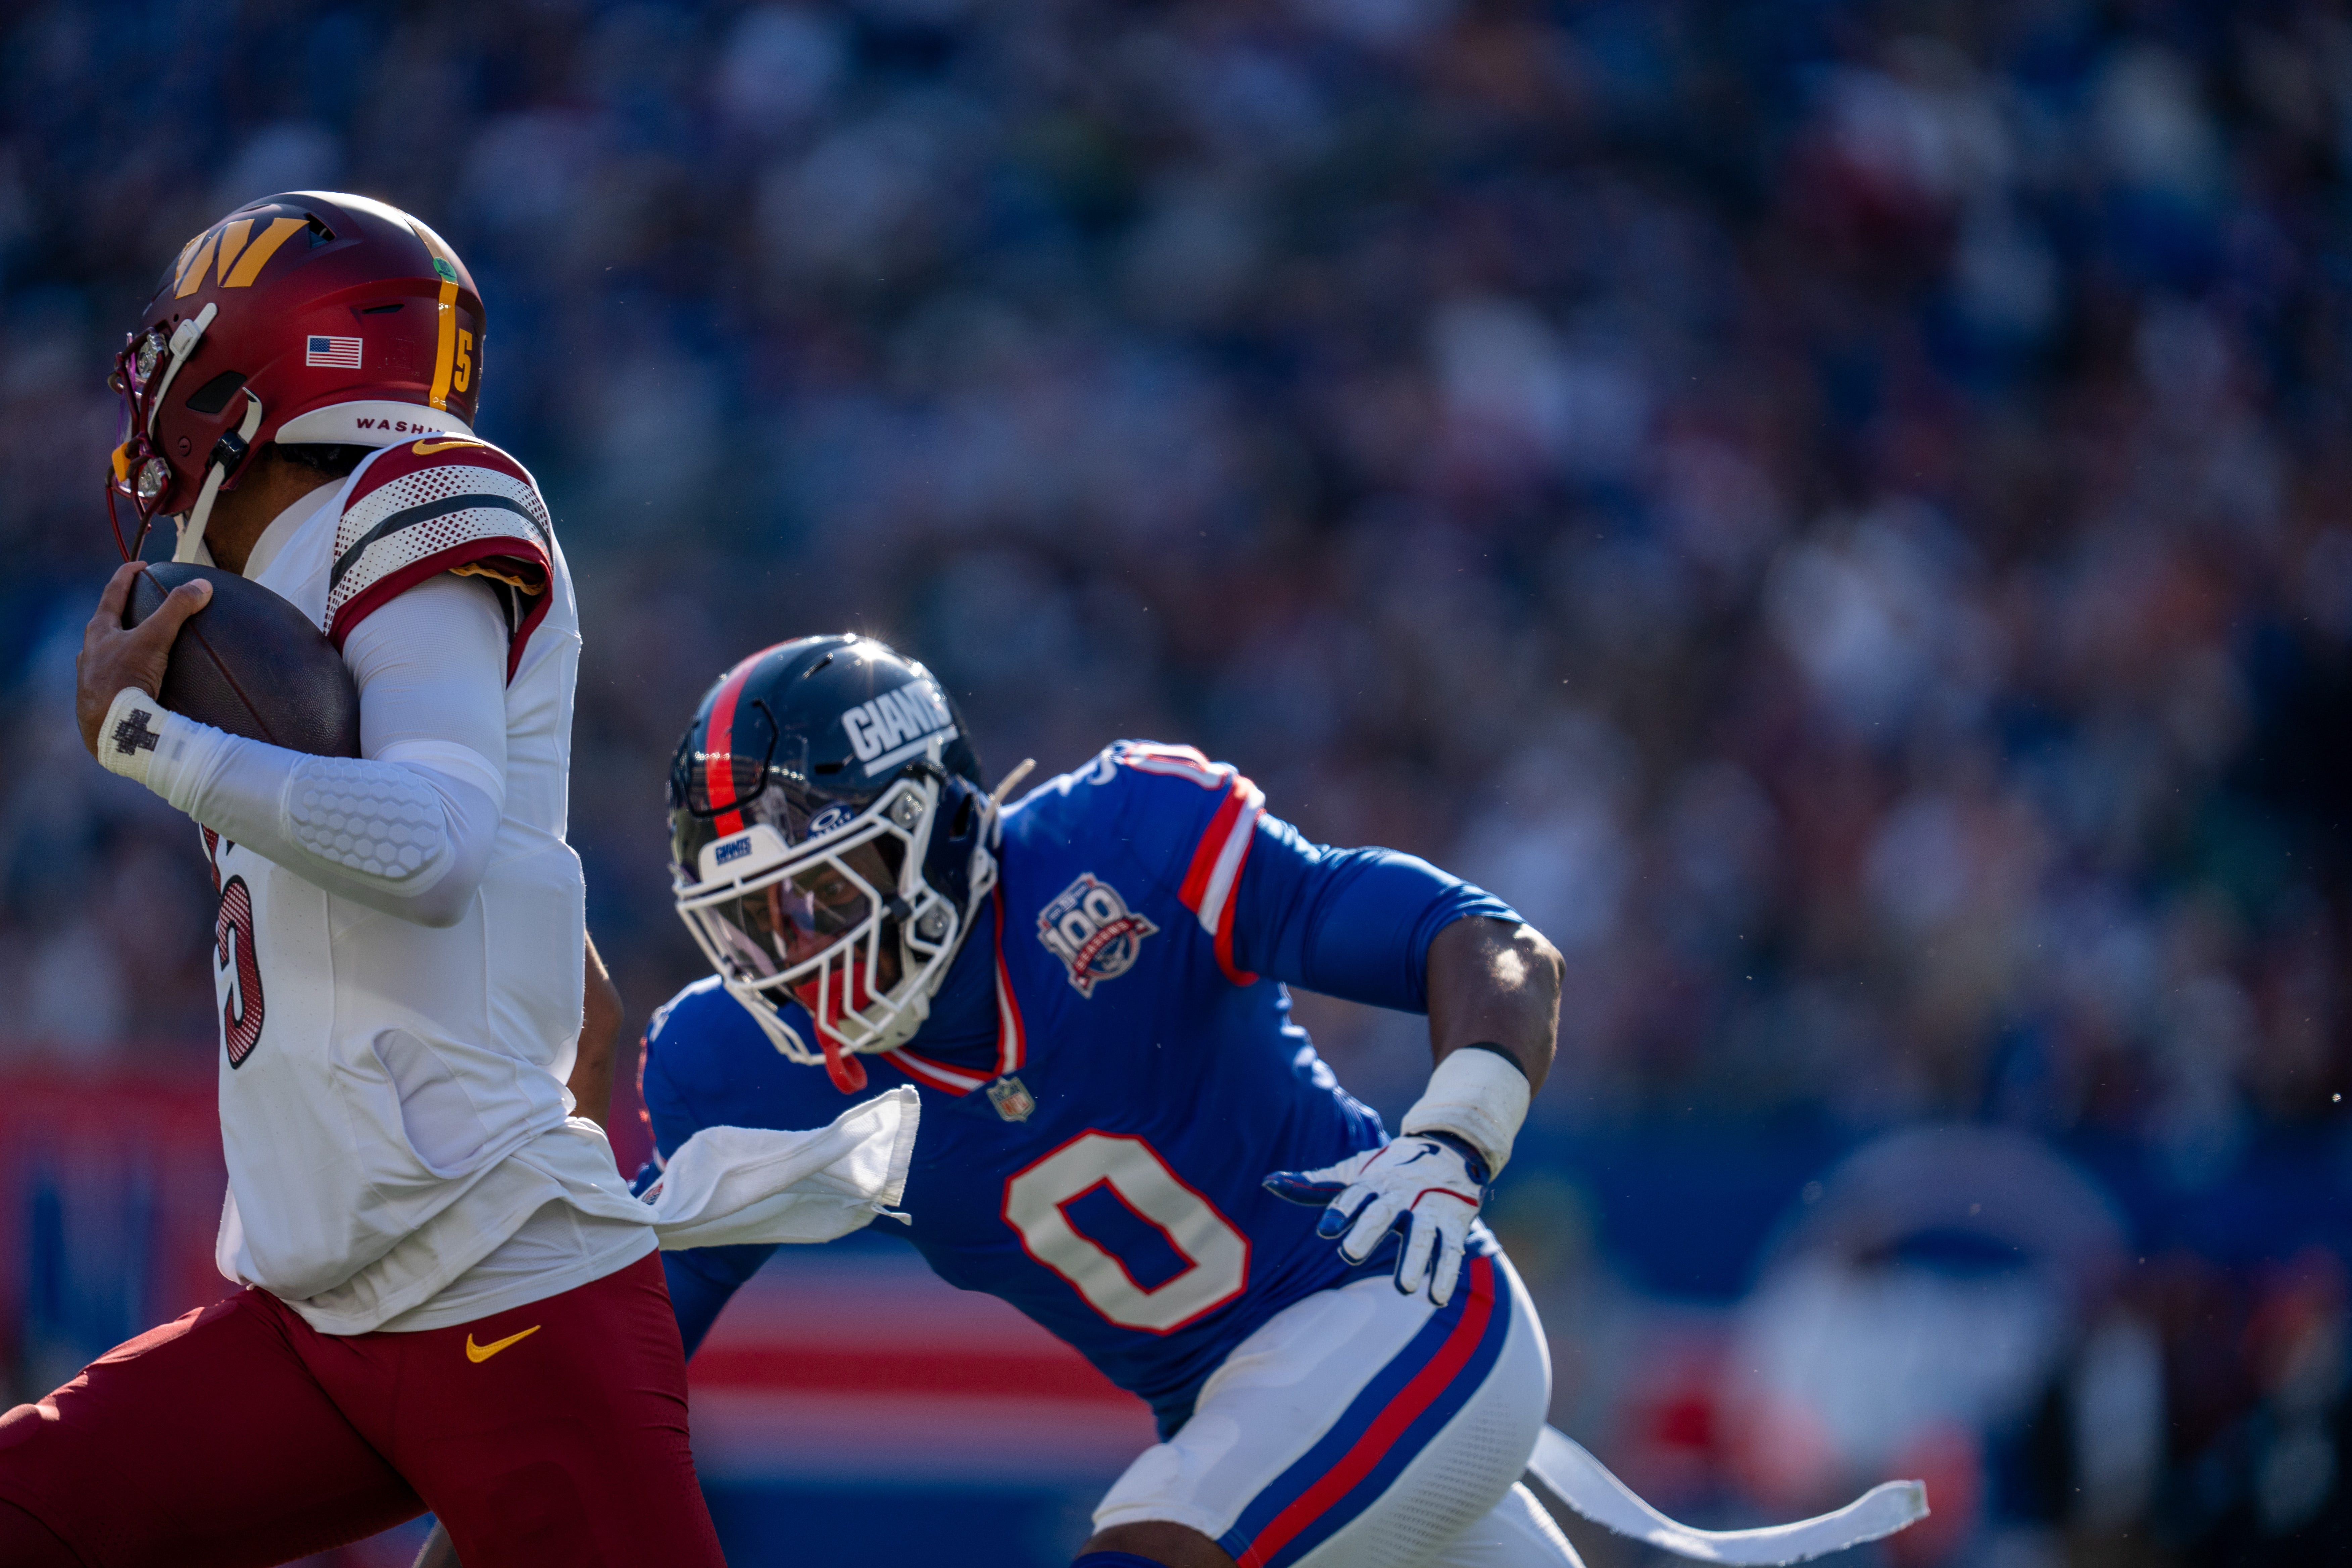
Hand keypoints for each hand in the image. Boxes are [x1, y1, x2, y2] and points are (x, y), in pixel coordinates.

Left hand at [75, 562, 208, 757]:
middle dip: (121, 612)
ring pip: (104, 653)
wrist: (110, 727)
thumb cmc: (125, 679)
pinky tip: (134, 683)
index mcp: (98, 632)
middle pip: (105, 623)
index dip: (127, 575)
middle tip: (138, 605)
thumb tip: (201, 585)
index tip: (140, 566)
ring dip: (119, 645)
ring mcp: (90, 677)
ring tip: (138, 648)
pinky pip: (110, 679)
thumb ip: (177, 609)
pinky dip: (123, 674)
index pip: (112, 593)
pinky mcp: (98, 700)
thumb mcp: (154, 639)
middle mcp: (89, 652)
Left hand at [1264, 1133, 1490, 1305]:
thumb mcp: (1352, 1171)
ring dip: (1414, 1260)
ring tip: (1404, 1289)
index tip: (1324, 1230)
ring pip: (1422, 1235)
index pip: (1353, 1195)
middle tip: (1350, 1255)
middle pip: (1383, 1213)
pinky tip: (1436, 1299)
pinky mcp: (1454, 1223)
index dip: (1339, 1211)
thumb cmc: (1388, 1168)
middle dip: (1368, 1232)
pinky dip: (1446, 1274)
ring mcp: (1430, 1208)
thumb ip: (1313, 1185)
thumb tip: (1267, 1182)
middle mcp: (1402, 1193)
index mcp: (1374, 1180)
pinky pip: (1450, 1251)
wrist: (1449, 1147)